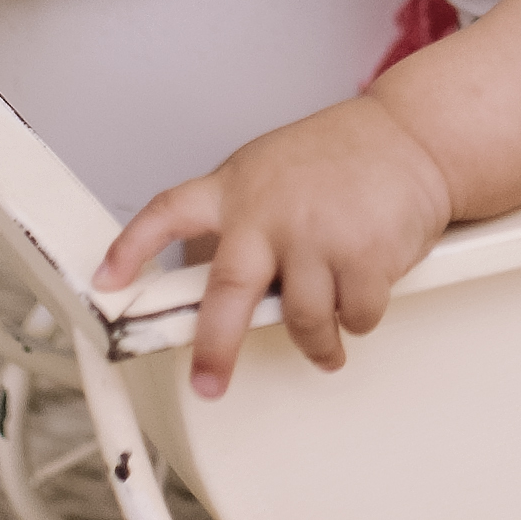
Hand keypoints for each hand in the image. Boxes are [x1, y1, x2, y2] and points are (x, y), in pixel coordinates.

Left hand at [94, 94, 455, 388]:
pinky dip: (360, 320)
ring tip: (325, 346)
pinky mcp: (364, 255)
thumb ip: (243, 219)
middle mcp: (269, 212)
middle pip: (228, 292)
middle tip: (209, 383)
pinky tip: (364, 297)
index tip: (106, 282)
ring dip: (318, 343)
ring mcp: (315, 235)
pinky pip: (353, 318)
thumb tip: (220, 292)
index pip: (167, 213)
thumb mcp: (272, 172)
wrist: (413, 136)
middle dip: (215, 347)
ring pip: (303, 321)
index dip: (132, 250)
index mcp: (236, 188)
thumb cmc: (342, 157)